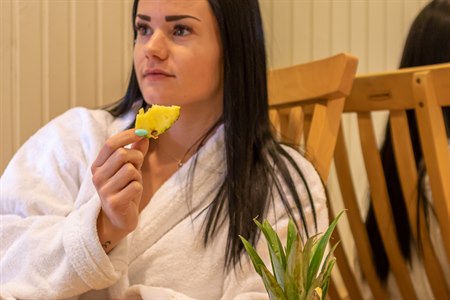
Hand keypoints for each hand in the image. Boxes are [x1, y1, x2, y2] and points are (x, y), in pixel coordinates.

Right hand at [91, 129, 148, 250]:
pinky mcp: (114, 203)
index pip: (110, 144)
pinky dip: (139, 188)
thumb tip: (145, 134)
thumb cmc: (124, 190)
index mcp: (98, 165)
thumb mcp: (129, 168)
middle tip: (138, 166)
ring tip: (133, 184)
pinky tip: (132, 195)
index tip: (142, 132)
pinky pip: (135, 186)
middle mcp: (97, 177)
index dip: (128, 135)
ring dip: (137, 176)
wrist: (119, 220)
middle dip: (136, 157)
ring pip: (130, 170)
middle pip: (122, 155)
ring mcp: (104, 190)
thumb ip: (135, 151)